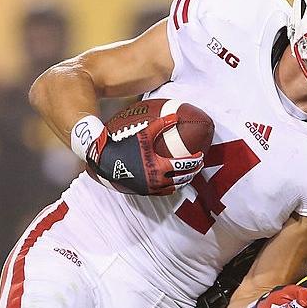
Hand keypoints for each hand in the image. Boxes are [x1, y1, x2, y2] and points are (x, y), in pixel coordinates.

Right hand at [78, 114, 203, 195]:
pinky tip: (174, 181)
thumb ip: (161, 124)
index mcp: (159, 167)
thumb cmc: (125, 146)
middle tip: (199, 165)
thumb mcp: (144, 134)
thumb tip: (176, 115)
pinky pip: (164, 192)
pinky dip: (172, 187)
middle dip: (193, 171)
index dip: (195, 160)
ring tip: (189, 173)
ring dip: (184, 180)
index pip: (184, 165)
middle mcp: (157, 180)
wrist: (106, 161)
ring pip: (175, 187)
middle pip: (183, 178)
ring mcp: (151, 188)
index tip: (200, 155)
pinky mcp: (145, 191)